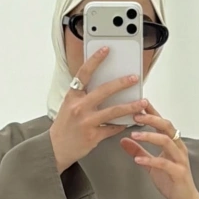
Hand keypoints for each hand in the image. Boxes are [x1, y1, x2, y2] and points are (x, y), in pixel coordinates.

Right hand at [48, 47, 147, 172]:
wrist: (55, 149)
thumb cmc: (64, 126)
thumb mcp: (69, 106)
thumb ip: (83, 96)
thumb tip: (105, 86)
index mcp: (72, 97)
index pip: (84, 74)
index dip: (95, 60)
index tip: (106, 50)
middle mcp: (79, 108)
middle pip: (104, 91)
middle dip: (122, 83)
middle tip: (134, 78)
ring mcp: (86, 122)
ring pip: (113, 111)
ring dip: (131, 106)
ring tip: (142, 102)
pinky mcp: (93, 136)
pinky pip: (112, 128)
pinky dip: (122, 124)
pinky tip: (131, 121)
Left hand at [120, 103, 198, 198]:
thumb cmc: (172, 182)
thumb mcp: (151, 165)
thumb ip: (139, 151)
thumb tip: (123, 140)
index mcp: (172, 143)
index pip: (162, 123)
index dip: (152, 112)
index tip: (139, 102)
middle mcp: (178, 148)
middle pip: (166, 126)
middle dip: (151, 118)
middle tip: (135, 114)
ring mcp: (180, 160)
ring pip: (166, 141)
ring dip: (149, 136)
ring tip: (134, 135)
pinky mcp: (178, 173)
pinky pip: (164, 163)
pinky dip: (150, 160)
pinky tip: (138, 159)